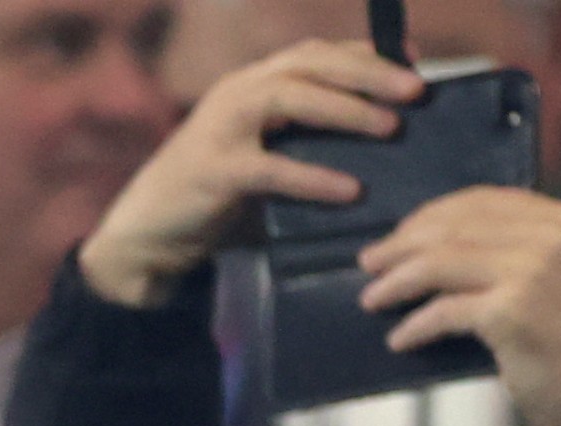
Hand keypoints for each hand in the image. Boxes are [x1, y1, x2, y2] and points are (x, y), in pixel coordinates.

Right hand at [78, 41, 423, 308]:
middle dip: (367, 73)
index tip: (414, 61)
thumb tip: (372, 143)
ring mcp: (220, 129)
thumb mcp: (259, 156)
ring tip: (390, 127)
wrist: (144, 237)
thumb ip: (299, 143)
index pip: (315, 53)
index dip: (366, 52)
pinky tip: (349, 189)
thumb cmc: (209, 200)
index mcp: (250, 85)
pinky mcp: (212, 171)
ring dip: (345, 109)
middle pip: (310, 64)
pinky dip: (313, 177)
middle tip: (416, 91)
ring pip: (290, 97)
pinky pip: (271, 168)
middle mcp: (236, 93)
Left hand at [357, 187, 560, 425]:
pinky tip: (400, 340)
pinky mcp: (513, 310)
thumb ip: (518, 254)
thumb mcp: (559, 281)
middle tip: (369, 263)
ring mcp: (535, 270)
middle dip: (404, 244)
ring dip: (398, 282)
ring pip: (443, 263)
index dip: (434, 214)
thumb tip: (439, 248)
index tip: (401, 234)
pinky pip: (445, 311)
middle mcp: (554, 236)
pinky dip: (416, 326)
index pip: (486, 200)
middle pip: (457, 226)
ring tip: (372, 299)